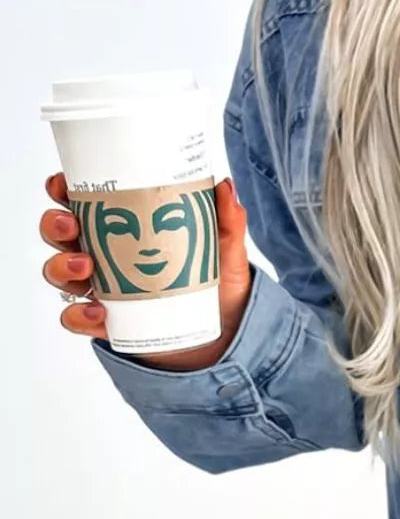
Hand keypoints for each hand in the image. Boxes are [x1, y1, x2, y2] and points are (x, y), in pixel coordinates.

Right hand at [39, 172, 252, 371]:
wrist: (220, 335)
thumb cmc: (214, 285)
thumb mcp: (224, 251)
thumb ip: (226, 221)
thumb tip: (224, 186)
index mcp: (121, 227)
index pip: (80, 201)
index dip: (60, 189)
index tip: (61, 183)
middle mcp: (102, 254)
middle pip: (59, 233)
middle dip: (54, 224)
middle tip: (71, 224)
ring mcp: (99, 289)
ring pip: (58, 272)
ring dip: (60, 265)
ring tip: (85, 265)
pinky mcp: (104, 323)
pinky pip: (75, 318)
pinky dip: (78, 314)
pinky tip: (98, 312)